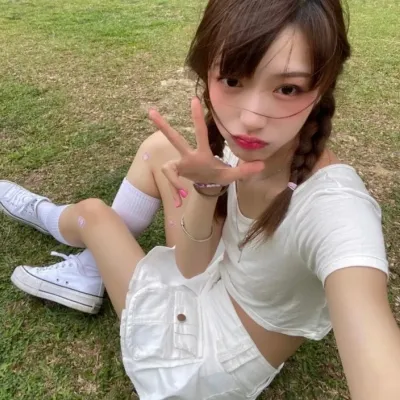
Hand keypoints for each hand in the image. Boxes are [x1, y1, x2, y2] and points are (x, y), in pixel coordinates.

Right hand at [149, 97, 264, 205]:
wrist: (208, 184)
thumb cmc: (218, 174)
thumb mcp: (232, 174)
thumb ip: (246, 170)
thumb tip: (263, 165)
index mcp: (203, 152)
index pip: (200, 132)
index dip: (196, 117)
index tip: (194, 100)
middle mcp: (189, 155)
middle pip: (174, 138)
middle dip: (163, 126)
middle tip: (150, 111)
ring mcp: (180, 165)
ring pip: (167, 167)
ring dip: (170, 178)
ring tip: (182, 196)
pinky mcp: (176, 174)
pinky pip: (171, 182)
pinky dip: (175, 192)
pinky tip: (180, 203)